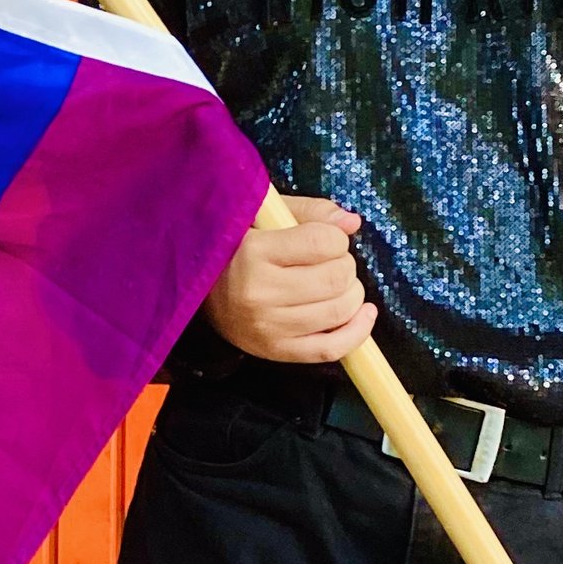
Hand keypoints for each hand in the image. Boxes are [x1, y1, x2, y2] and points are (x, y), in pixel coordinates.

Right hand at [203, 196, 378, 364]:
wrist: (198, 292)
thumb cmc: (237, 247)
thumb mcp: (265, 216)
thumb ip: (310, 212)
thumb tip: (352, 223)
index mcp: (253, 252)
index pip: (324, 242)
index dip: (335, 237)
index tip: (324, 238)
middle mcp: (259, 293)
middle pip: (338, 278)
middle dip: (344, 264)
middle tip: (328, 261)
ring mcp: (268, 327)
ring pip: (340, 311)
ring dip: (351, 293)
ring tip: (336, 284)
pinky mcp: (276, 351)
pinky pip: (331, 349)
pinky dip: (357, 332)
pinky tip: (364, 313)